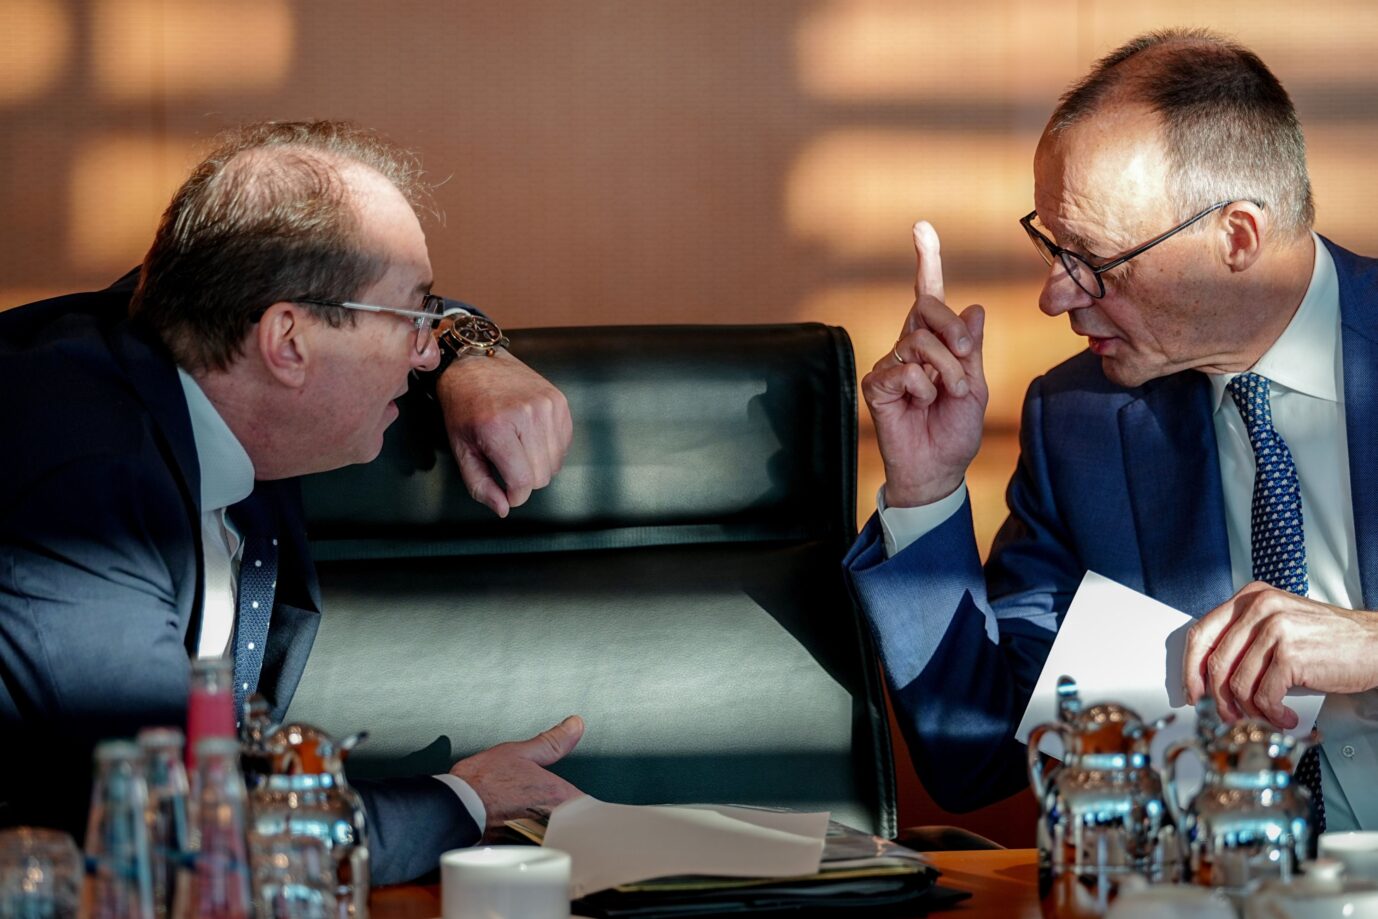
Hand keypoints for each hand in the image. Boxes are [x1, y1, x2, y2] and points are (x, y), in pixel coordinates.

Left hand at [436, 350, 572, 516]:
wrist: (476, 363)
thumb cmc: (464, 406)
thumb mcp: (461, 448)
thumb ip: (480, 484)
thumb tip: (504, 508)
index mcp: (497, 428)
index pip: (523, 482)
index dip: (514, 495)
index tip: (506, 491)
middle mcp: (526, 415)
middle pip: (541, 476)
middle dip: (523, 479)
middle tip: (505, 462)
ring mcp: (547, 406)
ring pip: (555, 463)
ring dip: (537, 464)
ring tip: (517, 446)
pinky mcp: (559, 401)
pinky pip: (564, 444)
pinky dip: (549, 449)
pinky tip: (530, 436)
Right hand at [449, 715, 584, 836]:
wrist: (453, 808)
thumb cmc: (483, 781)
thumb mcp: (520, 752)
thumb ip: (553, 741)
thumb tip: (575, 725)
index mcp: (558, 796)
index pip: (588, 808)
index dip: (585, 806)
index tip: (577, 803)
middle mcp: (552, 820)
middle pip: (575, 826)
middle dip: (568, 819)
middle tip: (551, 811)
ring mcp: (537, 839)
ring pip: (558, 838)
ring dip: (552, 831)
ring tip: (533, 822)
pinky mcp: (521, 852)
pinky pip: (540, 849)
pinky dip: (536, 843)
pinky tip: (522, 834)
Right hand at [862, 221, 987, 507]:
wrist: (937, 468)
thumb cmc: (955, 429)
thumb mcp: (975, 385)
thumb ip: (971, 349)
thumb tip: (974, 307)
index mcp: (935, 342)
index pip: (928, 296)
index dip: (926, 261)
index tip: (921, 227)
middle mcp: (909, 347)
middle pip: (926, 310)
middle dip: (952, 330)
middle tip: (966, 357)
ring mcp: (890, 364)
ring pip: (919, 343)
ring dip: (945, 371)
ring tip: (948, 396)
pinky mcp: (876, 385)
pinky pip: (903, 370)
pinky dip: (921, 387)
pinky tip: (920, 404)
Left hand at [1183, 582, 1377, 727]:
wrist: (1376, 644)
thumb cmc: (1330, 639)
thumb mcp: (1281, 623)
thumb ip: (1246, 637)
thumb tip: (1211, 673)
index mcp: (1251, 598)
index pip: (1201, 633)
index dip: (1191, 668)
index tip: (1192, 691)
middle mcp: (1259, 608)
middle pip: (1215, 662)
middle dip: (1217, 697)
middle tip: (1227, 715)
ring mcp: (1274, 629)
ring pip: (1237, 683)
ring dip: (1249, 710)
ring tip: (1266, 717)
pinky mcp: (1290, 654)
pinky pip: (1263, 695)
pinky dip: (1271, 714)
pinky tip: (1284, 717)